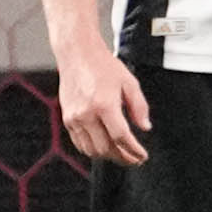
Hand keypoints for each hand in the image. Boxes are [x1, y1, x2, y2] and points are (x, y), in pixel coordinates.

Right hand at [56, 43, 150, 164]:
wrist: (77, 53)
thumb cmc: (102, 65)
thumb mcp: (129, 82)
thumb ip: (139, 106)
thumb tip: (144, 127)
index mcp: (104, 104)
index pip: (121, 138)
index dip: (134, 151)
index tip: (142, 156)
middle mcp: (86, 113)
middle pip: (106, 148)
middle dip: (122, 157)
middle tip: (134, 158)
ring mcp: (74, 116)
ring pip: (91, 150)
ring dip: (107, 156)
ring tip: (120, 153)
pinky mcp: (67, 117)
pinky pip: (79, 142)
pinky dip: (92, 149)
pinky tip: (103, 145)